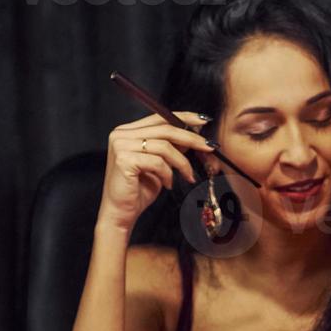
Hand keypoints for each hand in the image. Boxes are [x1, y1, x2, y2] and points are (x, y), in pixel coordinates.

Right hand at [99, 111, 213, 230]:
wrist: (121, 212)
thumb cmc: (139, 189)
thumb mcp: (159, 163)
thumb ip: (170, 147)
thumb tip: (192, 134)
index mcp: (127, 131)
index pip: (159, 117)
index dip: (183, 117)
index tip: (203, 121)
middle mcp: (121, 135)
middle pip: (165, 129)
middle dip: (191, 138)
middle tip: (210, 147)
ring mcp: (121, 146)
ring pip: (165, 146)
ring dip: (182, 163)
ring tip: (188, 175)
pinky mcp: (124, 160)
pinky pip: (158, 162)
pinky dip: (168, 174)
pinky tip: (168, 184)